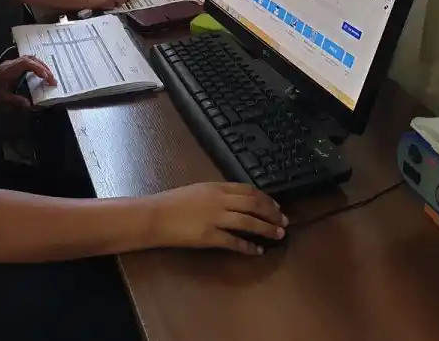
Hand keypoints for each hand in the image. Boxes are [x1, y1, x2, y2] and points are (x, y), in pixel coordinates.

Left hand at [0, 55, 55, 108]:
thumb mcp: (0, 98)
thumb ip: (15, 100)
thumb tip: (29, 104)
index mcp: (8, 69)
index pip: (27, 63)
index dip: (39, 69)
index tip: (47, 78)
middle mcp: (10, 64)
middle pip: (30, 59)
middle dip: (43, 67)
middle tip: (52, 79)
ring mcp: (10, 64)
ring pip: (28, 59)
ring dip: (40, 66)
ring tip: (48, 76)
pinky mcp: (9, 67)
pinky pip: (25, 62)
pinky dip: (34, 67)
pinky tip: (38, 75)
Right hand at [147, 182, 287, 254]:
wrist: (155, 216)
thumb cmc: (171, 203)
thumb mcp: (196, 191)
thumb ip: (216, 194)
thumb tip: (234, 201)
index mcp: (215, 187)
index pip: (248, 190)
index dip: (265, 199)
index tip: (276, 206)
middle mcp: (219, 200)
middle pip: (253, 204)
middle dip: (271, 213)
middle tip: (283, 221)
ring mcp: (215, 218)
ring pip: (248, 222)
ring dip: (266, 228)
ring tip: (277, 235)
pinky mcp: (210, 236)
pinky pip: (234, 241)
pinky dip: (248, 246)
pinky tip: (256, 250)